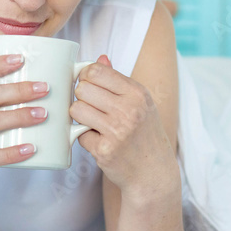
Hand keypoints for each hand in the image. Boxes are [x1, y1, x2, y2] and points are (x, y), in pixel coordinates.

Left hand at [71, 55, 177, 201]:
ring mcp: (116, 131)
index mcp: (137, 93)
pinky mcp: (104, 151)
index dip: (86, 76)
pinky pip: (79, 133)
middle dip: (82, 96)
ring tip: (93, 122)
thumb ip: (117, 80)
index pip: (97, 71)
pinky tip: (99, 140)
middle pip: (83, 88)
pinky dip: (84, 137)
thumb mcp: (139, 103)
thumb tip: (100, 58)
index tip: (89, 85)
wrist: (153, 173)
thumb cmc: (145, 134)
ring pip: (76, 109)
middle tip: (92, 107)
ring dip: (80, 116)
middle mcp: (129, 110)